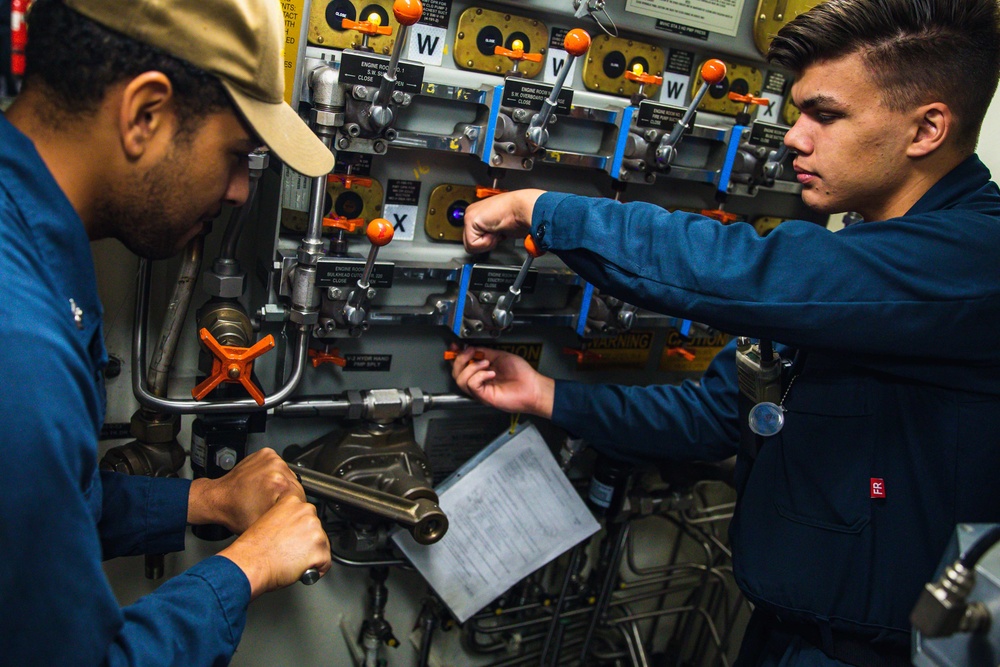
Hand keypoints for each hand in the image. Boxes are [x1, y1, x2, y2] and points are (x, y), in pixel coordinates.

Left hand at [188, 448, 304, 533]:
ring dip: (282, 484)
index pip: (300, 496)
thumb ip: (285, 523)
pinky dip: (274, 474)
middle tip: (273, 504)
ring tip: (267, 493)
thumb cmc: (235, 512)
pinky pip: (279, 466)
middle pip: (295, 484)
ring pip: (288, 475)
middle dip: (287, 496)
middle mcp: (276, 467)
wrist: (218, 498)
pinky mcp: (266, 453)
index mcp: (278, 484)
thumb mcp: (264, 526)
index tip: (284, 511)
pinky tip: (264, 483)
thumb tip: (297, 525)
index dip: (293, 507)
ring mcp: (271, 458)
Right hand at [219, 495, 331, 599]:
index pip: (307, 516)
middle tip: (292, 552)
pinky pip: (325, 563)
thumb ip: (286, 519)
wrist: (250, 563)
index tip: (295, 538)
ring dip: (312, 555)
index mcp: (293, 502)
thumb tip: (293, 528)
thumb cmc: (254, 547)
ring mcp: (315, 531)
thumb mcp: (269, 520)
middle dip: (308, 543)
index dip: (301, 530)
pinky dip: (316, 570)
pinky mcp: (320, 550)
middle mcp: (307, 513)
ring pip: (323, 546)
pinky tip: (300, 569)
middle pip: (317, 530)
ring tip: (293, 560)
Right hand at [450, 345, 554, 418]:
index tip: (456, 346)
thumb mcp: (500, 356)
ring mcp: (480, 390)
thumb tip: (472, 347)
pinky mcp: (484, 396)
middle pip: (456, 372)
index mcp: (481, 371)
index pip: (461, 364)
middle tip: (471, 352)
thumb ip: (485, 352)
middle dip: (460, 358)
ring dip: (471, 367)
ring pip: (460, 379)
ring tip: (486, 363)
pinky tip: (491, 373)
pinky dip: (479, 375)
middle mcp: (478, 381)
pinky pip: (471, 384)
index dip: (456, 354)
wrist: (532, 387)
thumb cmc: (522, 375)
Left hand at [463, 189, 545, 253]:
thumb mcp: (501, 228)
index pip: (474, 238)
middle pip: (470, 243)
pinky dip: (486, 242)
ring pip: (470, 245)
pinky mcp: (470, 219)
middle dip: (486, 242)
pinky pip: (473, 244)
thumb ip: (492, 233)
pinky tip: (495, 230)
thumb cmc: (519, 216)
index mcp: (480, 213)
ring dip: (487, 242)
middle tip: (498, 232)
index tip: (500, 232)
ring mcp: (470, 215)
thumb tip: (490, 240)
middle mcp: (473, 212)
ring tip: (497, 230)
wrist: (523, 208)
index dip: (489, 241)